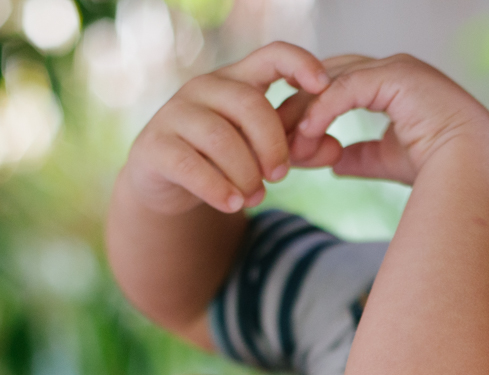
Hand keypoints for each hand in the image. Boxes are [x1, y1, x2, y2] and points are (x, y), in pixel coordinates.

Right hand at [117, 42, 336, 215]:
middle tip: (280, 176)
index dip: (300, 64)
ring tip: (256, 197)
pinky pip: (190, 164)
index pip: (272, 55)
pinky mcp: (154, 145)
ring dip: (246, 173)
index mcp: (238, 81)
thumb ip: (300, 150)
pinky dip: (217, 188)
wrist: (166, 184)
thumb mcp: (265, 154)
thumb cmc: (224, 161)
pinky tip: (233, 204)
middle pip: (249, 104)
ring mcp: (175, 113)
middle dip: (272, 144)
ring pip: (221, 138)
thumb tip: (335, 149)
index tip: (324, 86)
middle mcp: (205, 88)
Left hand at [290, 53, 488, 185]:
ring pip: (332, 80)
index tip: (290, 142)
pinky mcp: (396, 76)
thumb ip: (361, 156)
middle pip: (327, 77)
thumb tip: (334, 164)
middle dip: (299, 106)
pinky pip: (346, 88)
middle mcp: (392, 70)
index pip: (337, 86)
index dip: (310, 110)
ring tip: (286, 141)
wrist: (475, 169)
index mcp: (392, 85)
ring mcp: (395, 68)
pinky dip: (323, 110)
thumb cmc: (443, 169)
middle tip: (275, 137)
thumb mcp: (388, 160)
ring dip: (306, 111)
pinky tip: (308, 135)